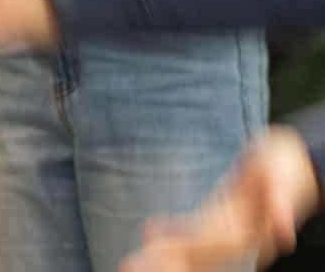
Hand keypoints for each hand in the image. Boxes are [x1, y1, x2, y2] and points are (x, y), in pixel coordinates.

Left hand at [120, 127, 319, 271]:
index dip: (187, 250)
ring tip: (131, 263)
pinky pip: (195, 231)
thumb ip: (280, 205)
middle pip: (199, 254)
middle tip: (129, 267)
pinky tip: (148, 233)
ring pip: (195, 248)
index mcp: (252, 230)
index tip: (159, 251)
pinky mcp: (223, 218)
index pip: (215, 246)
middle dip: (167, 261)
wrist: (292, 159)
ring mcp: (230, 229)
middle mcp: (240, 235)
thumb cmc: (286, 164)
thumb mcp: (283, 179)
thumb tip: (284, 236)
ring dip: (165, 256)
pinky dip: (173, 233)